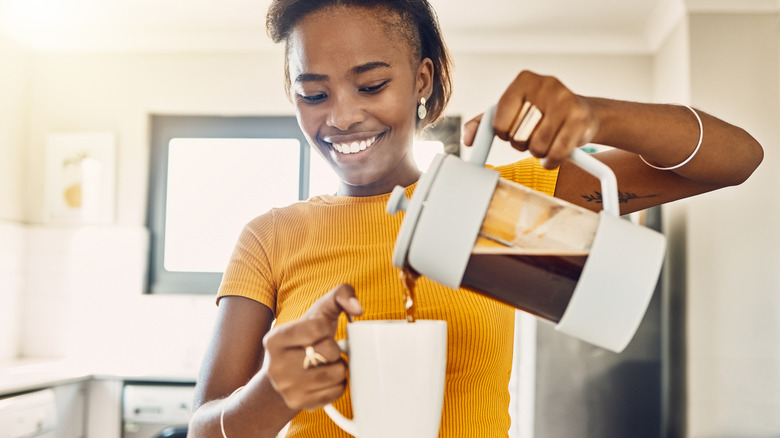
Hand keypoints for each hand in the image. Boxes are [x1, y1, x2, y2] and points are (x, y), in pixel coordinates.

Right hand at [263, 284, 363, 410]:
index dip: (327, 328)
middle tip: (325, 349)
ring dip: (338, 365)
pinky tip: (327, 377)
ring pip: (336, 372)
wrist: (286, 372)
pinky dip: (339, 383)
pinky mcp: (299, 403)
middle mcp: (276, 365)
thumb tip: (357, 308)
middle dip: (334, 348)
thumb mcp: (319, 310)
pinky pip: (337, 391)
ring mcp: (286, 388)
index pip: (317, 328)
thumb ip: (341, 294)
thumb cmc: (307, 337)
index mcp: (274, 339)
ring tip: (326, 362)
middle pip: (328, 351)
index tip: (321, 331)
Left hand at [462, 70, 598, 168]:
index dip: (503, 133)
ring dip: (538, 152)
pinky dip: (551, 161)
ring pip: (536, 147)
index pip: (499, 121)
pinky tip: (554, 154)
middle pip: (517, 135)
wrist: (584, 114)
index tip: (512, 130)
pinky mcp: (580, 120)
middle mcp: (546, 85)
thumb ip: (485, 122)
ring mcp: (565, 101)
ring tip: (546, 141)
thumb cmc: (541, 113)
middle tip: (532, 135)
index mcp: (524, 80)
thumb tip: (468, 140)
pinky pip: (556, 154)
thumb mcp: (512, 110)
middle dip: (522, 143)